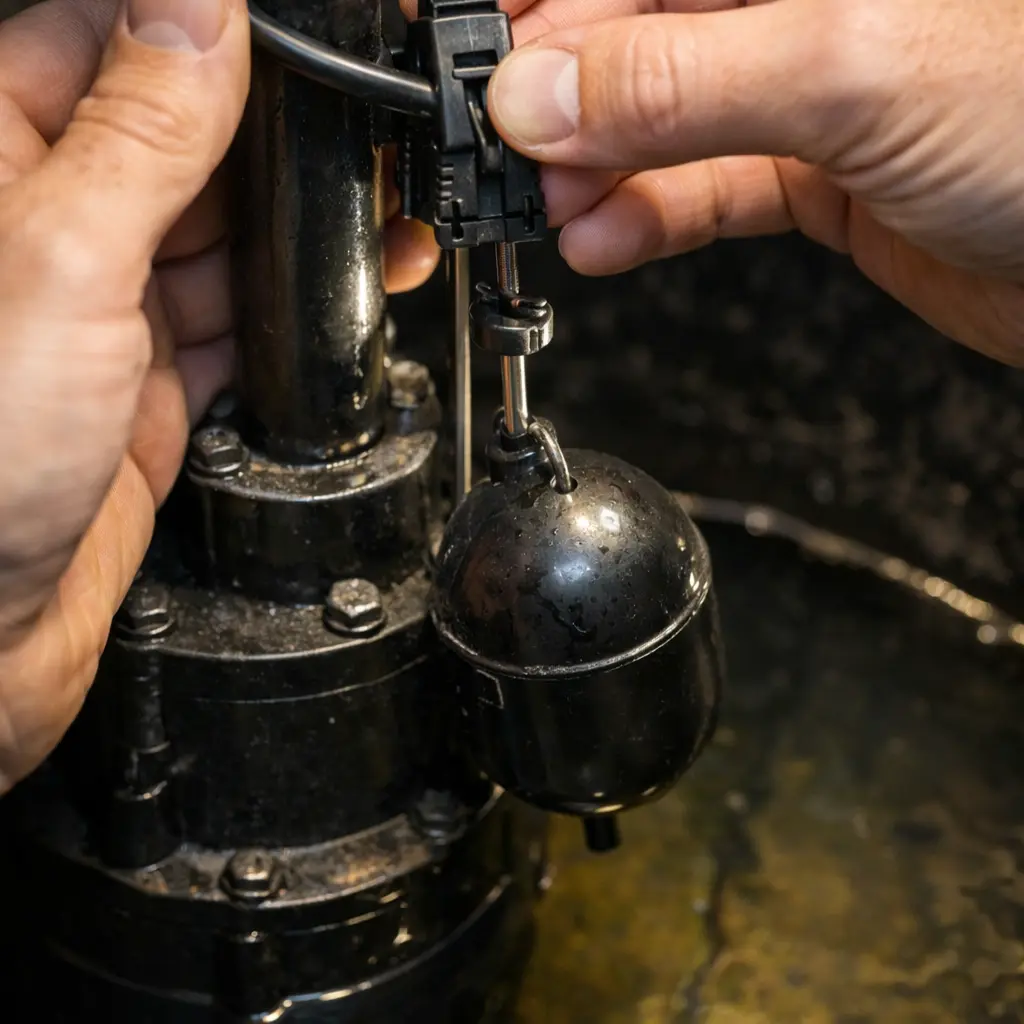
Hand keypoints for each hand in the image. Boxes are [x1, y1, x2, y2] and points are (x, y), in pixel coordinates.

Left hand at [0, 0, 436, 792]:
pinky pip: (236, 326)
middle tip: (363, 138)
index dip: (208, 35)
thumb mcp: (59, 265)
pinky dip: (292, 315)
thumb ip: (140, 136)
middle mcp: (47, 229)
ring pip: (222, 237)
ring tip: (378, 216)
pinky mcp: (149, 384)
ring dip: (298, 232)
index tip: (301, 37)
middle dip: (276, 141)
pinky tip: (341, 300)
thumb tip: (201, 11)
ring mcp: (103, 311)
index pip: (110, 41)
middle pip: (182, 141)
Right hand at [459, 0, 1023, 366]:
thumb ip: (680, 82)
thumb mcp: (850, 68)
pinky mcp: (810, 170)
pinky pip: (698, 188)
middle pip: (629, 30)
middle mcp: (794, 2)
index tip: (454, 30)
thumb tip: (541, 93)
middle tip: (494, 146)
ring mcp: (799, 86)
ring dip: (587, 168)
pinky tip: (600, 238)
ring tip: (545, 208)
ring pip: (654, 118)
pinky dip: (642, 218)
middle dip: (552, 91)